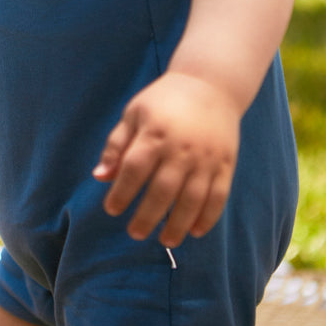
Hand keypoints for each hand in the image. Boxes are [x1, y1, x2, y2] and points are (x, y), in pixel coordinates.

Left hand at [93, 72, 240, 246]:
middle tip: (134, 233)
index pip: (134, 169)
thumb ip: (116, 145)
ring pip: (192, 199)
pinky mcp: (225, 163)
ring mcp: (206, 158)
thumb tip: (99, 177)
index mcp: (154, 133)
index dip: (121, 192)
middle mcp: (181, 148)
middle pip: (162, 190)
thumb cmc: (163, 101)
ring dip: (178, 224)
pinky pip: (218, 196)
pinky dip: (208, 217)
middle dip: (147, 216)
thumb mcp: (134, 114)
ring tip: (165, 240)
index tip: (112, 209)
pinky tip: (195, 231)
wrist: (210, 84)